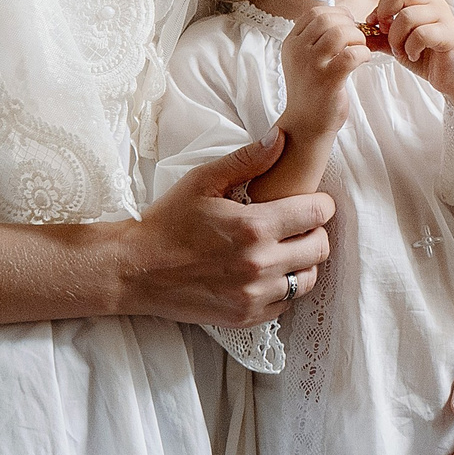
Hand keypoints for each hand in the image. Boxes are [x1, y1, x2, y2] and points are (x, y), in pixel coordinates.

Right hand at [127, 136, 332, 327]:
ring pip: (308, 280)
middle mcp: (259, 264)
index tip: (311, 202)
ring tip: (283, 250)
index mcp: (254, 227)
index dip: (320, 203)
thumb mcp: (204, 181)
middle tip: (297, 226)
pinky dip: (283, 289)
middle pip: (320, 248)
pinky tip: (266, 274)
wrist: (134, 269)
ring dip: (302, 263)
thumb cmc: (167, 222)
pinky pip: (286, 305)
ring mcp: (253, 295)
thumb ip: (248, 159)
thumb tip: (282, 137)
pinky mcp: (245, 317)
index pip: (317, 213)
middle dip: (315, 232)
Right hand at [281, 4, 369, 138]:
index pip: (314, 12)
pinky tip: (363, 60)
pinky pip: (351, 55)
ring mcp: (311, 65)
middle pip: (327, 19)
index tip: (348, 23)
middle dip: (349, 24)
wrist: (306, 124)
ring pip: (340, 33)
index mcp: (291, 43)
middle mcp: (298, 51)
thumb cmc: (312, 90)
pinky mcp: (328, 80)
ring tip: (360, 48)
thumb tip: (343, 19)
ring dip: (358, 37)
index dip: (337, 13)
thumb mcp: (304, 60)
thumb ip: (315, 39)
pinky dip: (363, 53)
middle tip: (357, 38)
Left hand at [370, 0, 453, 109]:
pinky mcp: (450, 35)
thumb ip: (379, 36)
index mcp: (422, 0)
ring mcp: (444, 17)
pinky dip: (411, 48)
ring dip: (397, 38)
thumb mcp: (397, 44)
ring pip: (408, 16)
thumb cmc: (428, 57)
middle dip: (386, 15)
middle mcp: (434, 3)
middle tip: (388, 35)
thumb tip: (357, 31)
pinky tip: (414, 55)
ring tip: (402, 51)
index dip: (380, 6)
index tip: (379, 27)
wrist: (453, 77)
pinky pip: (421, 34)